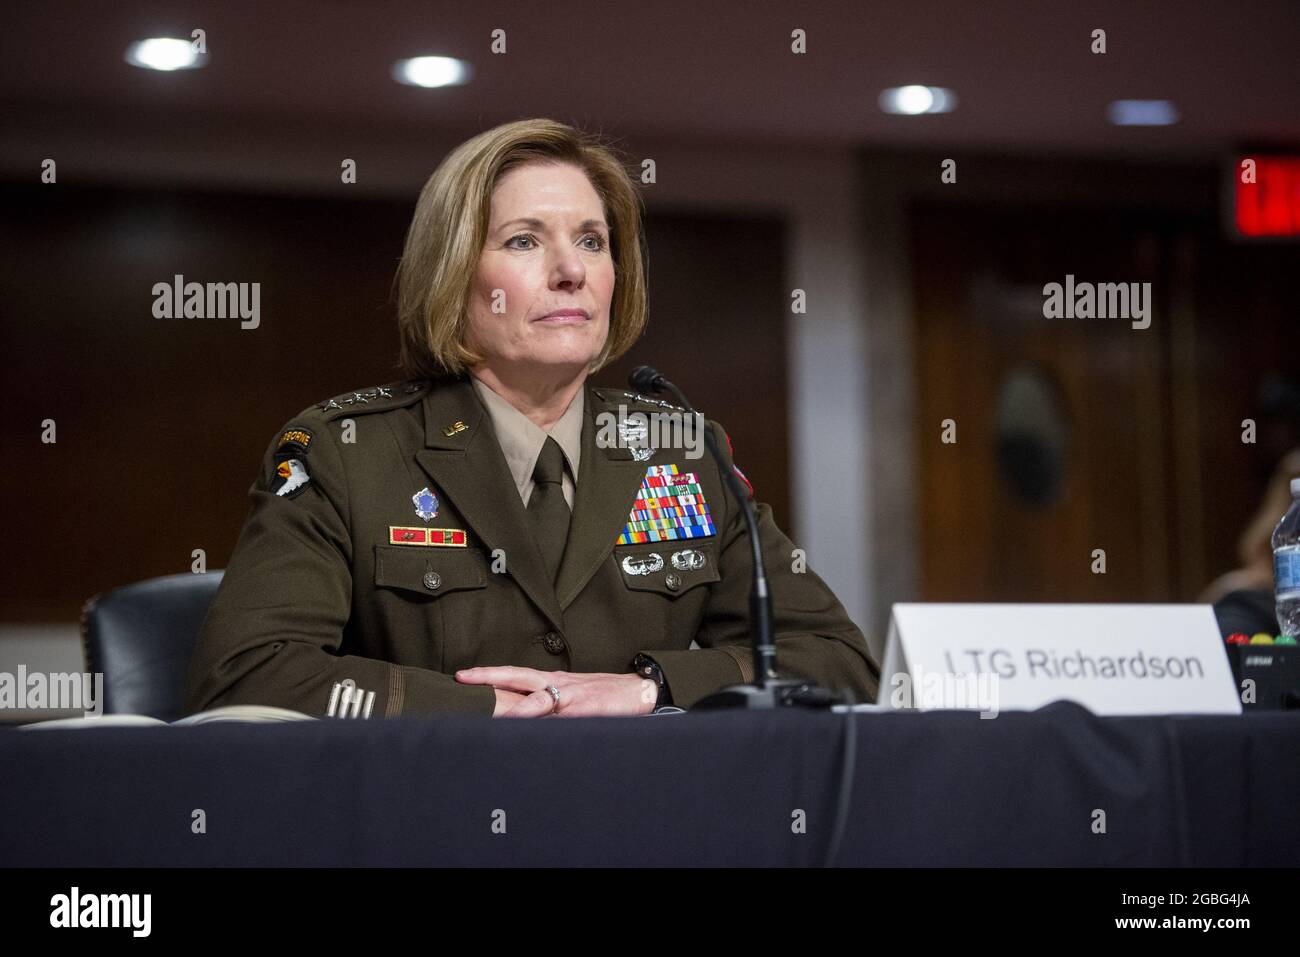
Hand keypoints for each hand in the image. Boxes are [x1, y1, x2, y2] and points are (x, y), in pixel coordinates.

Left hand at [457, 667, 657, 717]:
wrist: (642, 690)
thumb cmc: (608, 696)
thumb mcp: (575, 697)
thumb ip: (550, 707)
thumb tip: (525, 719)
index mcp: (553, 680)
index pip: (516, 675)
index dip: (490, 675)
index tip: (465, 677)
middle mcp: (557, 682)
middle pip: (516, 675)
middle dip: (488, 677)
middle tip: (461, 677)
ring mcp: (570, 694)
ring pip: (536, 697)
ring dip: (513, 705)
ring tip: (489, 709)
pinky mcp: (585, 707)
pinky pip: (559, 714)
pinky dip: (543, 719)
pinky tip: (529, 726)